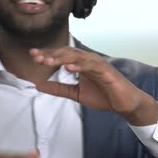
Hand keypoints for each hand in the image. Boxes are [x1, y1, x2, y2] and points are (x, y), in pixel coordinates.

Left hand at [29, 47, 157, 125]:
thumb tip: (39, 85)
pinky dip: (80, 66)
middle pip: (67, 52)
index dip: (47, 54)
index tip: (33, 55)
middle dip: (51, 54)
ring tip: (48, 61)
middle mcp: (88, 60)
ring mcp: (98, 64)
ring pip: (77, 56)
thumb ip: (59, 89)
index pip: (61, 56)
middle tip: (37, 57)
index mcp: (81, 63)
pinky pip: (91, 65)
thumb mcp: (76, 93)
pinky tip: (69, 68)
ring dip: (62, 58)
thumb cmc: (103, 96)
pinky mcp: (106, 71)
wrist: (124, 104)